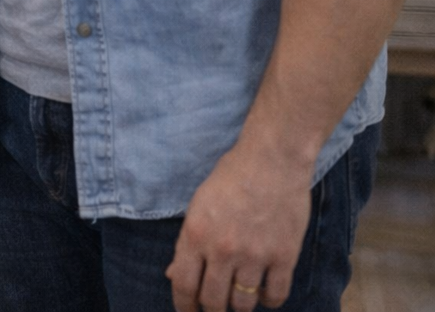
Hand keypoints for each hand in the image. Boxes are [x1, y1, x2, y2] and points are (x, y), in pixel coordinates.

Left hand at [166, 143, 312, 311]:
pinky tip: (264, 293)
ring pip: (243, 304)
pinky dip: (269, 301)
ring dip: (239, 307)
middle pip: (213, 301)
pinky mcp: (284, 256)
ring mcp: (255, 255)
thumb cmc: (230, 178)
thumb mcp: (198, 205)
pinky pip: (276, 296)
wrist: (272, 161)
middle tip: (214, 307)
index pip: (183, 284)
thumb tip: (174, 275)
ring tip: (238, 300)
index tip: (186, 311)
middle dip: (211, 309)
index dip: (183, 305)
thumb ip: (187, 243)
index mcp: (196, 234)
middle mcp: (222, 250)